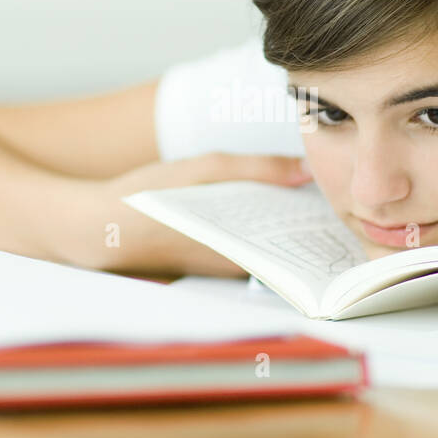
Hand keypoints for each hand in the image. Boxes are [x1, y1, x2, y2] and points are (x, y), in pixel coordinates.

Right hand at [75, 152, 312, 277]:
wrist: (97, 228)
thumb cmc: (146, 198)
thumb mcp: (203, 169)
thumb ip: (256, 169)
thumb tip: (304, 171)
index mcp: (237, 252)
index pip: (296, 249)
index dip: (320, 228)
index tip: (340, 205)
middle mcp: (234, 268)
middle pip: (286, 248)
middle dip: (307, 224)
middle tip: (330, 195)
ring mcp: (222, 269)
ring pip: (269, 247)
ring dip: (285, 225)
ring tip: (305, 194)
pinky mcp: (211, 262)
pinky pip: (249, 246)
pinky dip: (262, 227)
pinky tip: (268, 203)